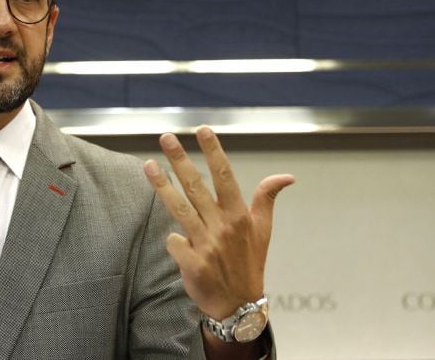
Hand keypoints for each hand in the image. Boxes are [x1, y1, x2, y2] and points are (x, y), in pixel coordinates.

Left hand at [143, 126, 294, 319]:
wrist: (239, 306)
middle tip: (166, 137)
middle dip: (180, 160)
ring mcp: (207, 245)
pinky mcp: (193, 263)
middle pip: (197, 186)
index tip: (202, 129)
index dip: (213, 151)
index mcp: (239, 215)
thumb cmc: (249, 263)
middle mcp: (223, 226)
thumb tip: (287, 176)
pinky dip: (173, 240)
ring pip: (180, 208)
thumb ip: (267, 199)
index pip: (225, 176)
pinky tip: (176, 241)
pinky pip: (174, 241)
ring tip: (147, 165)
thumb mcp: (263, 231)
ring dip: (162, 185)